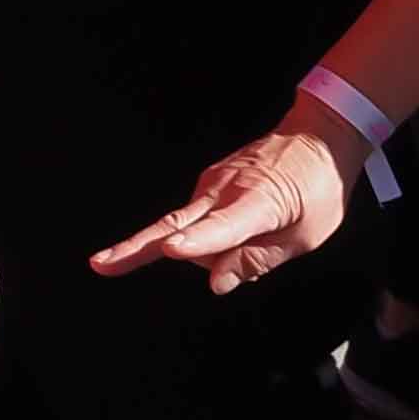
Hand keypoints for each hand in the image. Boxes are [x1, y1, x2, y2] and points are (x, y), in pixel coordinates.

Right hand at [96, 129, 351, 295]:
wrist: (318, 135)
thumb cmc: (318, 188)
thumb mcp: (305, 236)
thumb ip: (258, 260)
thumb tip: (216, 284)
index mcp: (258, 204)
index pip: (223, 228)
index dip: (197, 242)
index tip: (171, 250)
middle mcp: (226, 191)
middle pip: (174, 226)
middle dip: (135, 247)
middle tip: (99, 265)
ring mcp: (212, 183)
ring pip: (189, 229)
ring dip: (202, 250)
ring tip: (264, 241)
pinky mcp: (209, 181)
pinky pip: (200, 219)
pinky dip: (211, 235)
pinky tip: (244, 233)